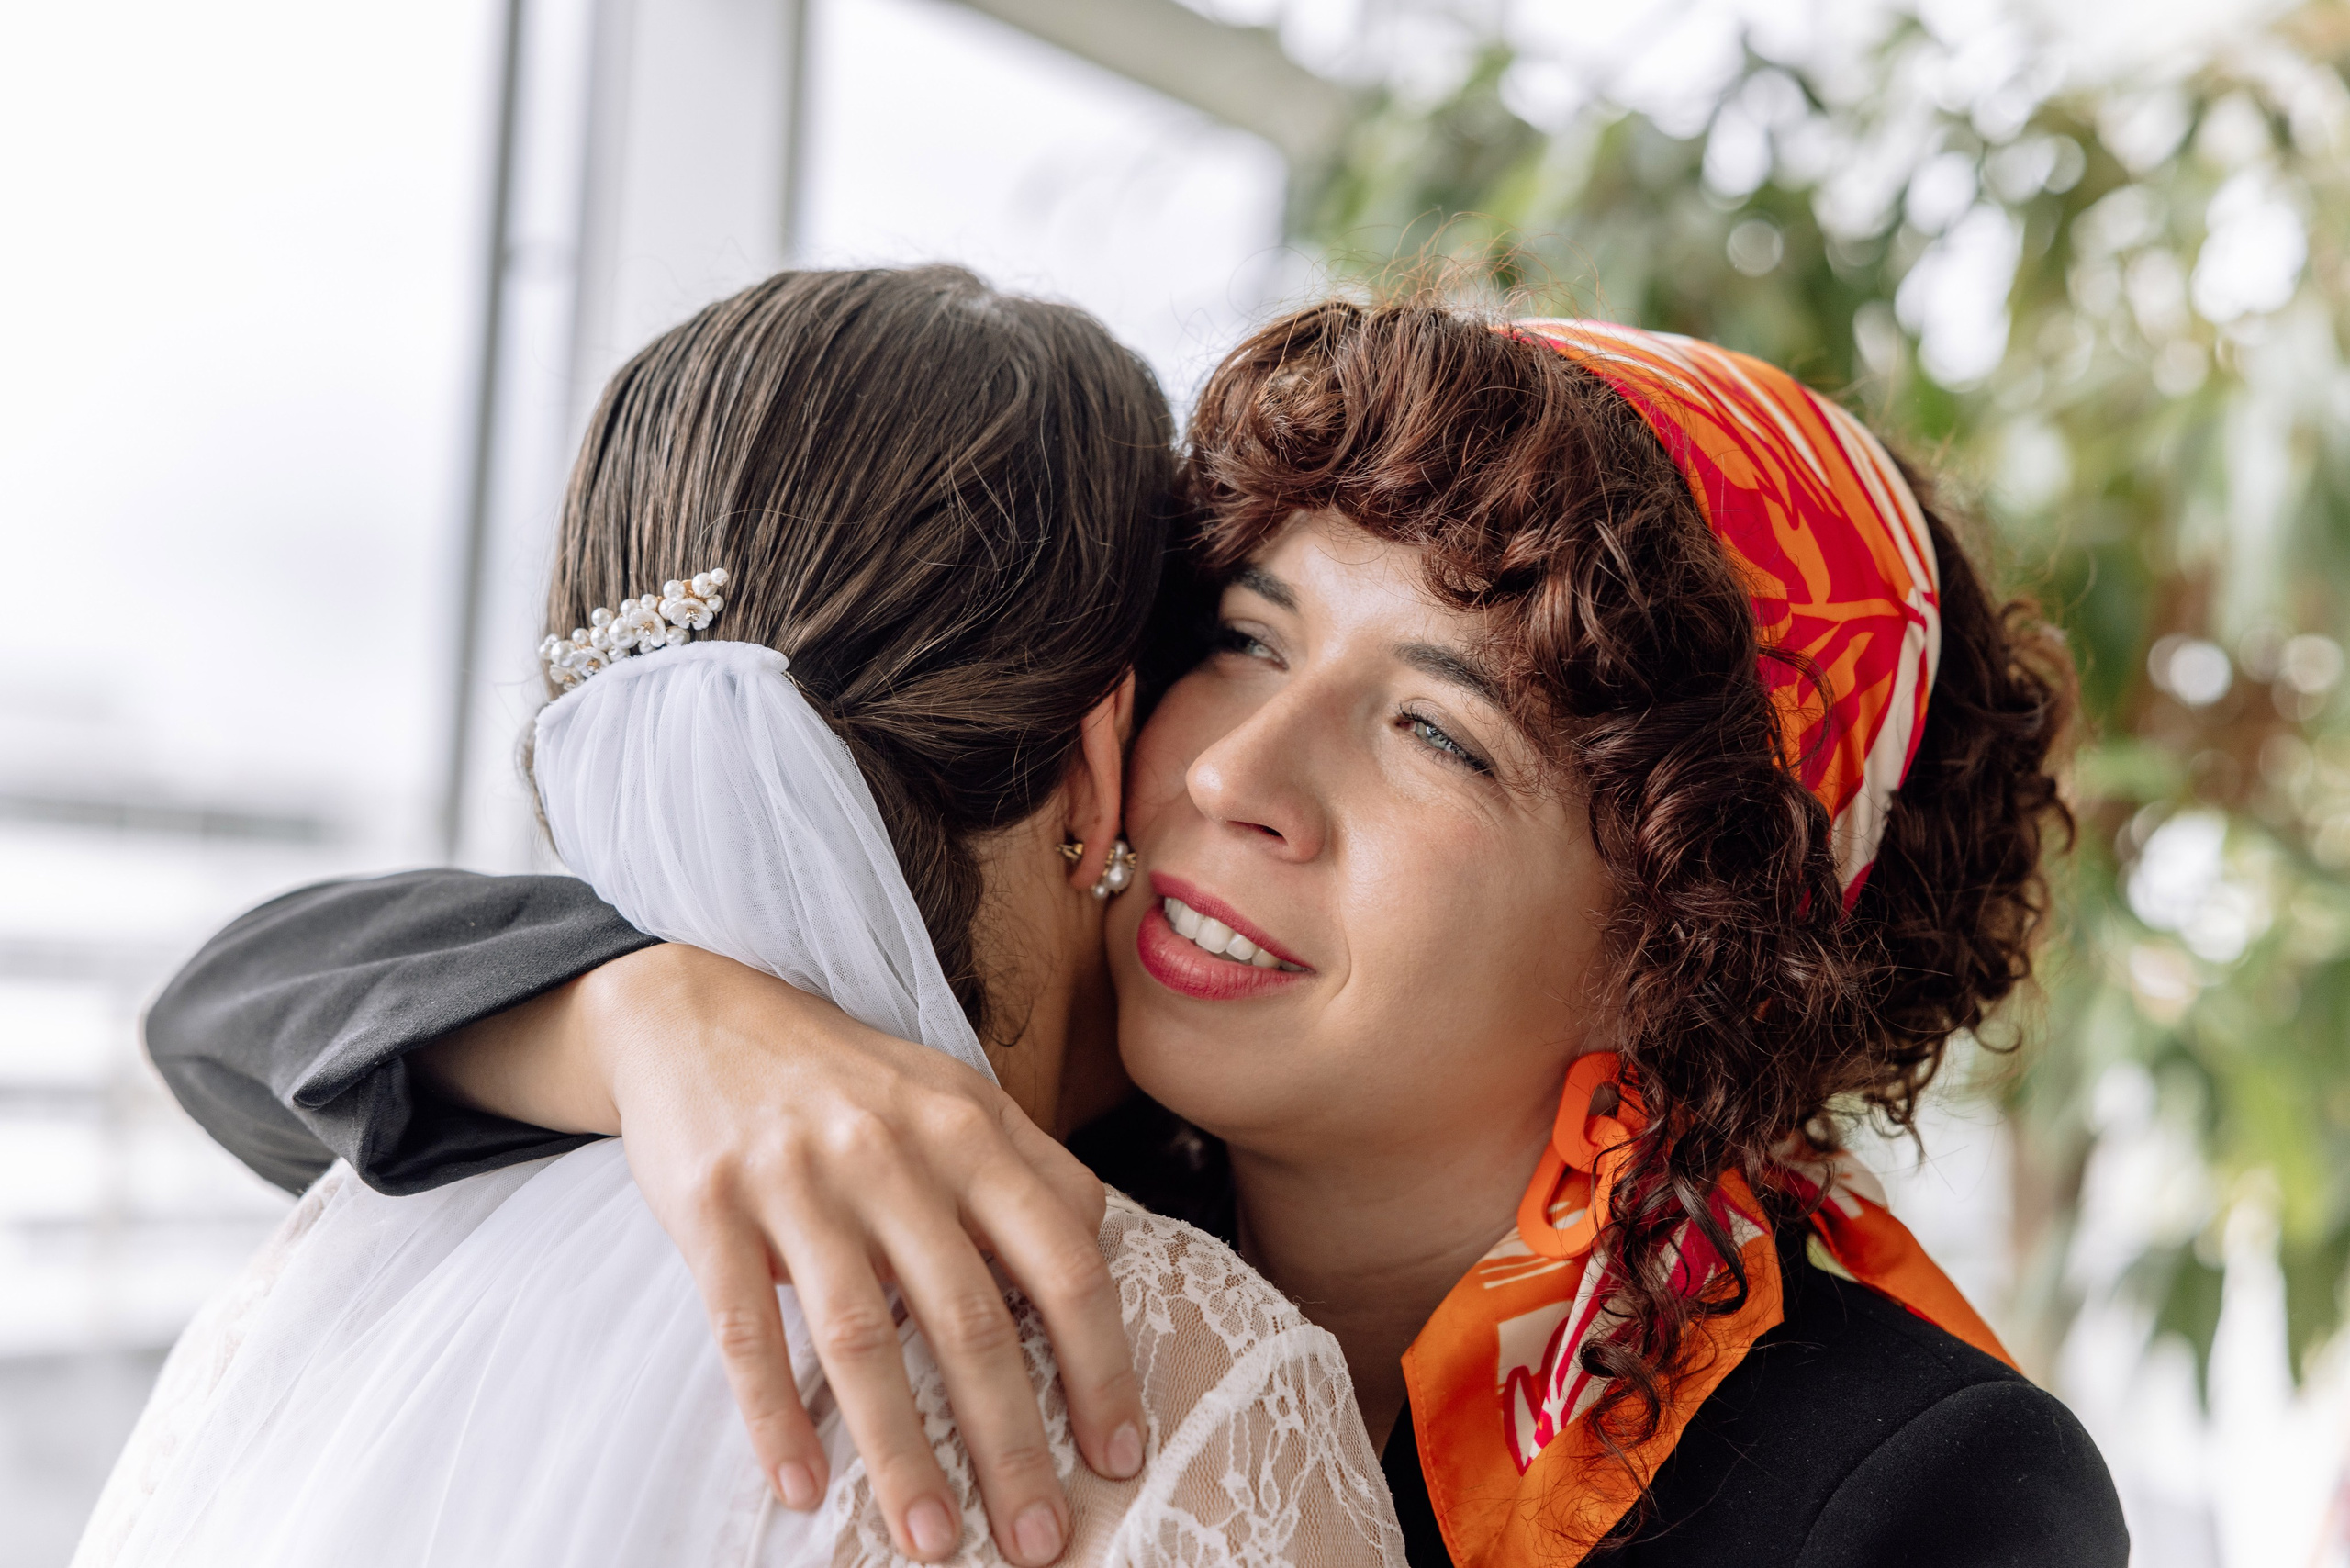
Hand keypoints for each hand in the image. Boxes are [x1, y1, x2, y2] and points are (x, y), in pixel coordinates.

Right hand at [413, 943, 1142, 1565]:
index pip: (1064, 1261)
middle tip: (1038, 1540)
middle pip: (971, 1320)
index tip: (1120, 1453)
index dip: (1101, 1365)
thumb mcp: (953, 1092)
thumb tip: (1102, 1251)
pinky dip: (775, 1417)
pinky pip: (747, 1332)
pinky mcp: (711, 1205)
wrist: (694, 1009)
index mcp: (970, 1128)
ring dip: (902, 1454)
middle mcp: (893, 1152)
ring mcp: (799, 1179)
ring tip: (934, 1540)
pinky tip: (801, 1489)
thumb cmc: (845, 1074)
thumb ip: (1030, 1167)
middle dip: (1012, 1443)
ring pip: (863, 1341)